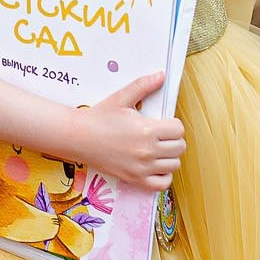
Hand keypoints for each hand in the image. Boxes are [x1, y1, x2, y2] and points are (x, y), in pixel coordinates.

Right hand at [70, 71, 185, 189]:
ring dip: (170, 156)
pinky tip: (155, 165)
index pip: (179, 129)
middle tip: (161, 135)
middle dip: (174, 139)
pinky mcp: (134, 179)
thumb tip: (161, 75)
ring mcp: (141, 168)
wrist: (79, 137)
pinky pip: (162, 183)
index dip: (173, 124)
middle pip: (180, 147)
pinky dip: (164, 175)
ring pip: (174, 165)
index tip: (164, 123)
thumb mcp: (121, 97)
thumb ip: (144, 85)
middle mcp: (147, 151)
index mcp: (147, 129)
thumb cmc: (99, 117)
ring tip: (157, 149)